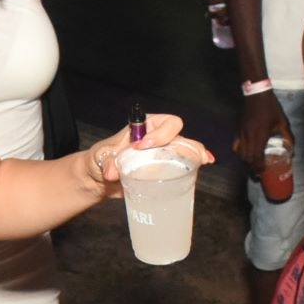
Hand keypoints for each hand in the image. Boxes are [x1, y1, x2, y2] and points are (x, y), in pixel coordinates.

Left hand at [86, 113, 212, 198]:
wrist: (99, 180)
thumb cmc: (101, 159)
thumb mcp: (101, 157)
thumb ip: (107, 162)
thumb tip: (112, 172)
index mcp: (144, 127)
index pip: (162, 123)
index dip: (159, 134)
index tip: (142, 147)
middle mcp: (157, 138)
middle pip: (178, 136)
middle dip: (187, 144)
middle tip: (194, 156)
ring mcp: (161, 154)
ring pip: (183, 150)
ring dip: (195, 153)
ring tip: (204, 160)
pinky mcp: (162, 169)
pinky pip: (181, 164)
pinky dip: (194, 164)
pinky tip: (204, 165)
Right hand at [233, 90, 290, 173]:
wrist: (256, 94)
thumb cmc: (271, 108)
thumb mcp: (282, 122)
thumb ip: (287, 137)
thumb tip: (293, 150)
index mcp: (260, 136)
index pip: (257, 157)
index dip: (259, 167)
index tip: (263, 172)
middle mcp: (248, 137)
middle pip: (247, 158)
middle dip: (251, 167)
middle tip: (258, 172)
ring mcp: (241, 133)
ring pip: (239, 153)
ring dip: (245, 161)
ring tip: (251, 164)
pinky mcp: (237, 129)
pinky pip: (235, 145)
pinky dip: (239, 152)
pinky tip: (244, 153)